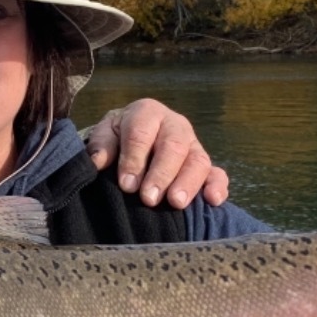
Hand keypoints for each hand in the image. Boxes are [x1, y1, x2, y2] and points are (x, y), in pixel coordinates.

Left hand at [85, 99, 226, 207]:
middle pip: (173, 147)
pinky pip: (217, 173)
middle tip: (149, 199)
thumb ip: (102, 144)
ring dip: (187, 183)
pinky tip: (213, 201)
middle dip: (161, 174)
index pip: (142, 133)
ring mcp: (193, 145)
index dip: (134, 159)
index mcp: (148, 112)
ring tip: (175, 203)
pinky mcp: (205, 165)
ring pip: (198, 160)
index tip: (126, 184)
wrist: (134, 135)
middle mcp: (175, 126)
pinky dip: (217, 186)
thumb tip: (98, 161)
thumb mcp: (106, 133)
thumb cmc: (118, 137)